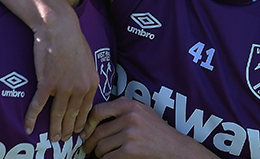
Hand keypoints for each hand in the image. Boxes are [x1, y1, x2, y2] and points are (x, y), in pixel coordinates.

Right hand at [27, 12, 98, 141]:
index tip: (77, 132)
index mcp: (92, 82)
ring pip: (57, 114)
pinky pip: (39, 105)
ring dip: (53, 128)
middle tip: (63, 140)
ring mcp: (64, 87)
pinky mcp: (47, 83)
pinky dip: (32, 118)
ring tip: (51, 139)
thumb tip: (83, 86)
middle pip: (72, 115)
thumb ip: (86, 76)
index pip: (86, 109)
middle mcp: (80, 88)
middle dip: (67, 130)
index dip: (80, 122)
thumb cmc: (73, 39)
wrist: (60, 27)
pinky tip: (29, 127)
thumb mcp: (88, 59)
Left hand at [81, 97, 217, 158]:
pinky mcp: (130, 150)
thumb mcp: (143, 111)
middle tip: (88, 148)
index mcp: (130, 105)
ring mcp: (130, 134)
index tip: (85, 131)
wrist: (174, 148)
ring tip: (101, 155)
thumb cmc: (157, 131)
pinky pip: (108, 157)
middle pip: (98, 132)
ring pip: (101, 146)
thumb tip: (96, 115)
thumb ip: (123, 108)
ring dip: (99, 154)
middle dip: (90, 143)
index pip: (98, 110)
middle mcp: (130, 117)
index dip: (88, 123)